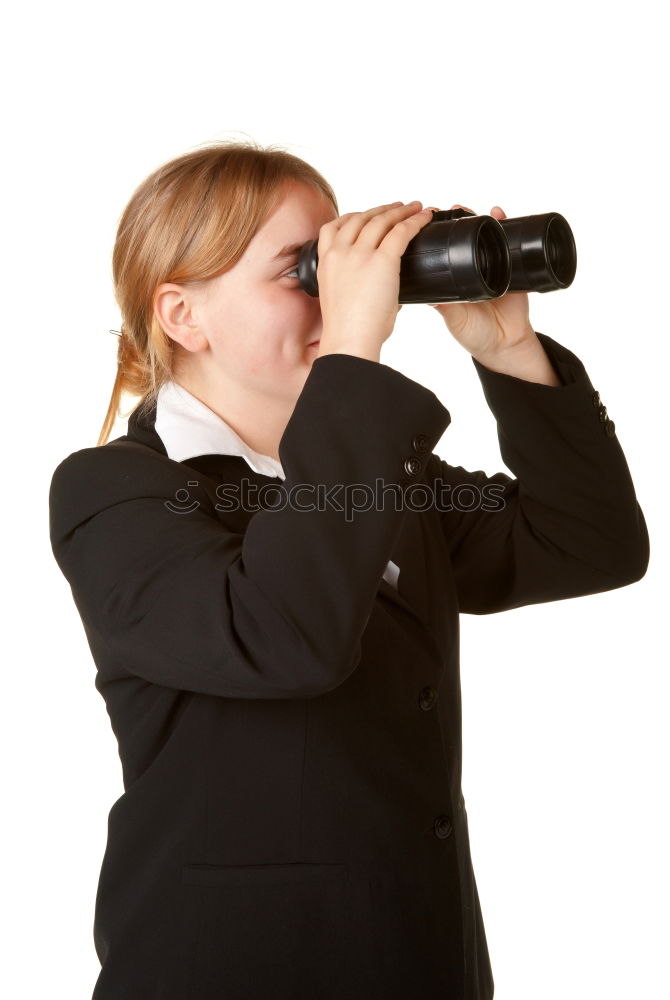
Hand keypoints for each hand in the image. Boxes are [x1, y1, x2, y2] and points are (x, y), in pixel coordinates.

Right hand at [316, 201, 433, 360]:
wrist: (350, 341)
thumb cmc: (348, 332)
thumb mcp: (342, 300)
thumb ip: (357, 285)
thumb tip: (383, 288)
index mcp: (326, 263)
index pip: (333, 227)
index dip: (351, 216)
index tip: (365, 214)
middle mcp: (339, 253)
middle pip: (360, 218)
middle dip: (380, 210)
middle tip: (397, 207)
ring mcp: (359, 254)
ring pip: (380, 220)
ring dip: (399, 210)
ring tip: (413, 207)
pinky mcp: (381, 260)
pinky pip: (401, 232)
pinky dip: (414, 221)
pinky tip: (424, 218)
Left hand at [425, 204, 535, 358]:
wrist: (505, 344)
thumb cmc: (475, 334)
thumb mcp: (454, 319)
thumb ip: (444, 306)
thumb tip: (425, 294)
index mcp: (453, 280)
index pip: (441, 252)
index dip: (434, 236)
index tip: (425, 223)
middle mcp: (470, 269)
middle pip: (462, 238)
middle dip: (454, 221)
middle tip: (445, 210)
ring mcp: (492, 265)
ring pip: (483, 235)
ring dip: (475, 218)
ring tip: (464, 208)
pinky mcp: (512, 267)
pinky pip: (509, 242)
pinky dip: (505, 225)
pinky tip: (498, 213)